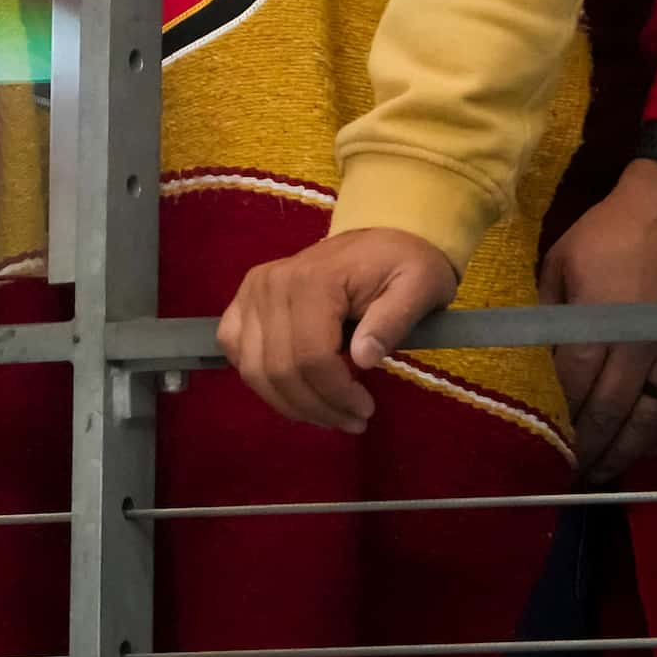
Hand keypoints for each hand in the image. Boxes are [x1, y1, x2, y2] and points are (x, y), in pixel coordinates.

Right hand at [217, 227, 459, 432]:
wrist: (379, 237)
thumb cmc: (401, 263)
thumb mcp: (419, 286)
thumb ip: (393, 321)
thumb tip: (363, 358)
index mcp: (313, 279)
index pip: (311, 356)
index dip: (336, 394)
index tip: (366, 409)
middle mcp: (270, 284)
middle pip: (280, 369)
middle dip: (317, 406)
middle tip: (353, 420)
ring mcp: (251, 293)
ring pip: (255, 370)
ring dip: (291, 403)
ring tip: (329, 413)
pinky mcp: (243, 302)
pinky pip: (236, 353)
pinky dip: (261, 381)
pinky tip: (295, 391)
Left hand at [540, 156, 656, 481]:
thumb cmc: (615, 227)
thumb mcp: (563, 257)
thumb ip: (549, 308)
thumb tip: (534, 351)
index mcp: (601, 318)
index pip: (576, 385)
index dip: (562, 418)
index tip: (547, 440)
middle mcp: (642, 344)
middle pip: (613, 412)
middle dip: (590, 448)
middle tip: (572, 472)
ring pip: (653, 420)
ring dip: (627, 453)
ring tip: (605, 472)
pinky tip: (649, 447)